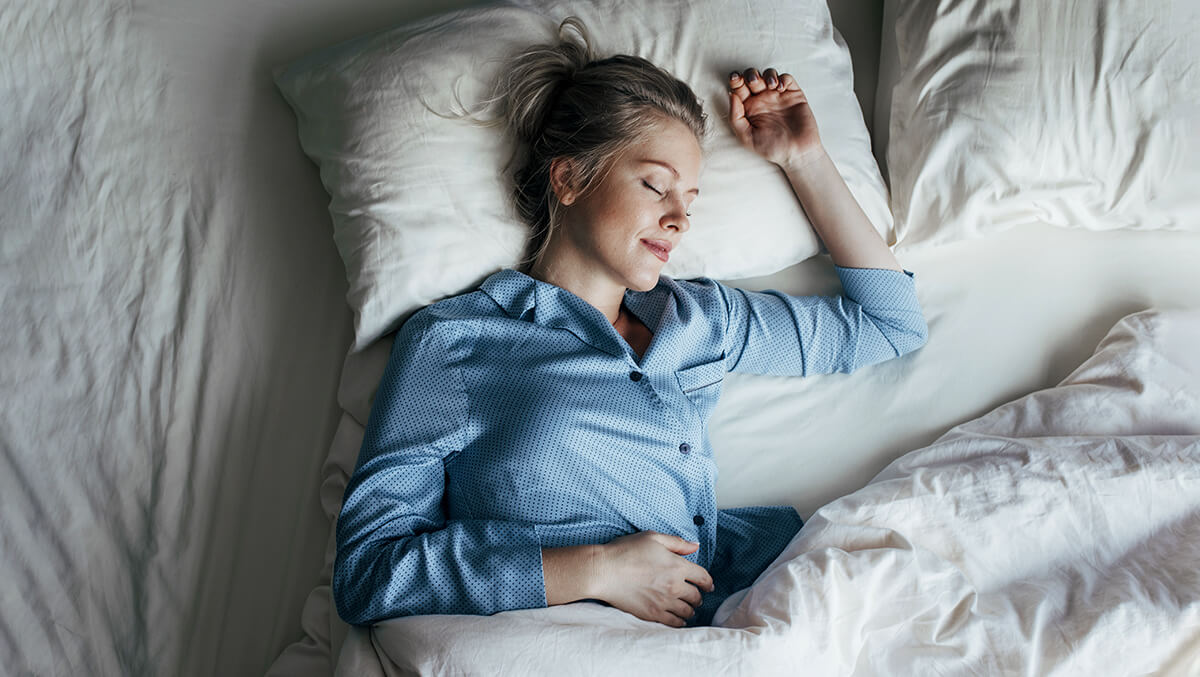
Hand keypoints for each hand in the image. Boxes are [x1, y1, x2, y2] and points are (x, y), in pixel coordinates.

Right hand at [592, 531, 714, 627]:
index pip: (703, 577)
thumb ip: (677, 543)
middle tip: (696, 597)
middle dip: (698, 596)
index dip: (708, 582)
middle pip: (696, 596)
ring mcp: (664, 602)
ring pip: (687, 611)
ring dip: (690, 610)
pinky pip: (674, 622)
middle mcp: (674, 586)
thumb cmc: (626, 551)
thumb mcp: (653, 538)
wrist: (604, 571)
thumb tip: (695, 546)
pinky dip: (680, 621)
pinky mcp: (652, 614)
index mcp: (677, 566)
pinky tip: (678, 619)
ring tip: (688, 608)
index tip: (708, 586)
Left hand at [728, 67, 822, 167]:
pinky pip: (787, 79)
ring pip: (769, 74)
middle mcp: (762, 100)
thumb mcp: (746, 137)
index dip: (735, 80)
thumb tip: (731, 94)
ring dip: (767, 75)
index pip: (739, 88)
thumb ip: (735, 117)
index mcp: (749, 108)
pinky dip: (783, 78)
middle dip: (751, 74)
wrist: (796, 153)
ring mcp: (778, 96)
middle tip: (753, 81)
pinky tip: (780, 88)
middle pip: (753, 77)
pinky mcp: (793, 94)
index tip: (735, 79)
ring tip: (770, 85)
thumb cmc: (771, 148)